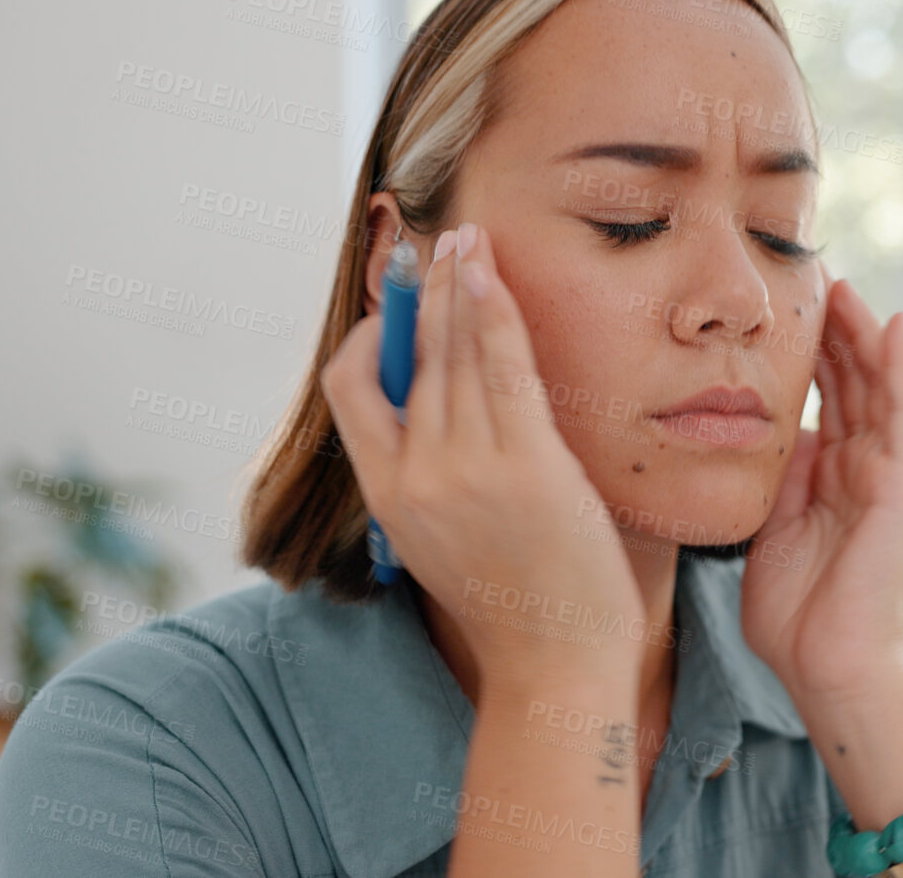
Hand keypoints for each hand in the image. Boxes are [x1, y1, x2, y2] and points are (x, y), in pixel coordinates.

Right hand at [321, 223, 645, 683]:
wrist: (555, 665)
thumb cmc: (516, 603)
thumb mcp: (447, 538)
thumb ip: (434, 477)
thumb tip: (437, 416)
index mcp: (386, 496)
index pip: (347, 391)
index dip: (365, 338)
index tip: (391, 307)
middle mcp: (415, 475)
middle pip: (403, 356)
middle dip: (415, 291)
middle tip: (431, 241)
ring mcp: (466, 468)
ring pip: (449, 349)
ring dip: (455, 283)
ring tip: (465, 238)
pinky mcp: (524, 463)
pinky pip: (501, 364)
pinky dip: (493, 308)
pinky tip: (490, 270)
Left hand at [740, 272, 902, 702]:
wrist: (824, 668)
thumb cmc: (794, 613)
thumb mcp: (767, 526)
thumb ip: (773, 478)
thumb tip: (764, 430)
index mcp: (830, 474)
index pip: (824, 396)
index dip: (808, 349)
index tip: (785, 302)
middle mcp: (863, 467)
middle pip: (851, 381)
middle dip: (834, 328)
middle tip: (813, 272)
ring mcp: (888, 475)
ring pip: (878, 387)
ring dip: (864, 334)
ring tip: (845, 285)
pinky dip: (900, 371)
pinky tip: (893, 327)